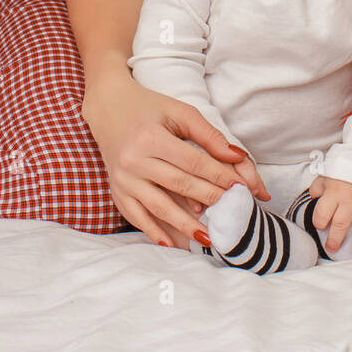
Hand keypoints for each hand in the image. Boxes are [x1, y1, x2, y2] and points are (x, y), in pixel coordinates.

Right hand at [82, 71, 270, 249]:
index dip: (219, 176)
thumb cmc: (150, 108)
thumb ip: (208, 134)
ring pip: (158, 206)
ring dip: (184, 225)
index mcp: (150, 137)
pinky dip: (154, 231)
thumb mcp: (179, 112)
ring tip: (208, 238)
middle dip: (209, 199)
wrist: (110, 108)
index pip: (192, 162)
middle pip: (178, 184)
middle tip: (234, 213)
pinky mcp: (116, 191)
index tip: (242, 188)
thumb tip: (238, 157)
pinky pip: (136, 216)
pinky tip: (172, 243)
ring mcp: (122, 179)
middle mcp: (133, 160)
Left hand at [308, 174, 351, 258]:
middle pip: (341, 223)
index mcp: (335, 192)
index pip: (322, 213)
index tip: (320, 226)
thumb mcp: (329, 170)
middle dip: (335, 238)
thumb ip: (319, 184)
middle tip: (332, 248)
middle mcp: (351, 199)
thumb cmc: (347, 163)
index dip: (319, 221)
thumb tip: (313, 195)